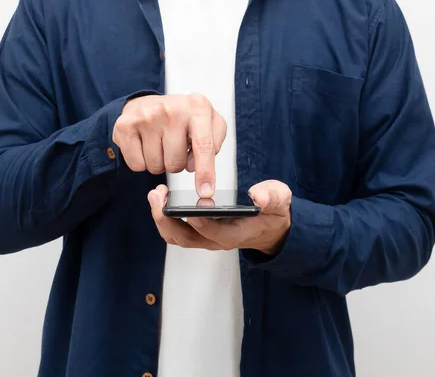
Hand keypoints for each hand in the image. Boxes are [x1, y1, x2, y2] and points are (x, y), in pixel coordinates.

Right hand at [113, 94, 226, 196]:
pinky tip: (144, 145)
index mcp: (197, 107)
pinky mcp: (126, 126)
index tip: (206, 192)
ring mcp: (147, 117)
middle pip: (177, 163)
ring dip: (159, 163)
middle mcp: (172, 109)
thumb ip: (213, 145)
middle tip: (174, 147)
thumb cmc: (180, 117)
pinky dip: (142, 162)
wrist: (147, 103)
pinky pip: (137, 165)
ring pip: (156, 166)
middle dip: (177, 163)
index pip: (204, 145)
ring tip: (160, 145)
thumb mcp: (207, 123)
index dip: (205, 172)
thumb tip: (200, 171)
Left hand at [148, 180, 292, 254]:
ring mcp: (206, 238)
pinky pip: (176, 231)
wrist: (269, 227)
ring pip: (177, 236)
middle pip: (187, 238)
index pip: (216, 233)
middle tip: (158, 197)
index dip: (203, 225)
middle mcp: (217, 239)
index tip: (192, 211)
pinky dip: (165, 218)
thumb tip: (258, 197)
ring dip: (162, 219)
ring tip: (155, 195)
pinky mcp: (199, 233)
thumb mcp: (279, 200)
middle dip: (168, 219)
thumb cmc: (271, 212)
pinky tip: (160, 199)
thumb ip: (270, 197)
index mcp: (237, 233)